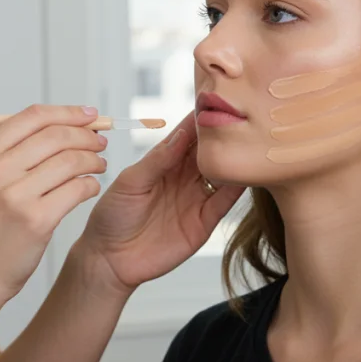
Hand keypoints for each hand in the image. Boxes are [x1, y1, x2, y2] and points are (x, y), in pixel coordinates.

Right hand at [0, 105, 109, 312]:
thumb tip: (59, 126)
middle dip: (86, 135)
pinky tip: (90, 187)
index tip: (88, 115)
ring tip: (98, 165)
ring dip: (93, 159)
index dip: (67, 112)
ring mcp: (15, 195)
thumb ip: (13, 153)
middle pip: (55, 135)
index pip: (33, 117)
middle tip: (99, 141)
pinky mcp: (36, 220)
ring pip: (70, 160)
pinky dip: (91, 184)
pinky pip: (77, 189)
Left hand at [76, 110, 244, 295]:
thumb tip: (181, 134)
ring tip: (250, 141)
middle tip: (242, 117)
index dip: (200, 120)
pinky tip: (247, 173)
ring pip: (222, 174)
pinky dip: (237, 188)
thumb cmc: (112, 216)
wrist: (110, 260)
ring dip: (234, 160)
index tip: (216, 101)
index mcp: (163, 162)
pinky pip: (224, 202)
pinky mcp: (203, 222)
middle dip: (224, 136)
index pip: (187, 135)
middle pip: (209, 152)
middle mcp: (182, 177)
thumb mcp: (130, 183)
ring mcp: (195, 199)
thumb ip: (157, 160)